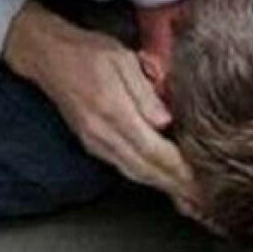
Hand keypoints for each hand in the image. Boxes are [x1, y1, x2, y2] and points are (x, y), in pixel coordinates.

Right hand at [3, 0, 202, 218]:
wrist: (47, 56)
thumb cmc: (86, 51)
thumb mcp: (121, 58)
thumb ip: (144, 91)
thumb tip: (164, 121)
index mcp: (112, 110)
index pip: (153, 150)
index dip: (179, 169)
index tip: (203, 181)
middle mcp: (101, 132)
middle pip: (145, 169)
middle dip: (177, 187)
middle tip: (205, 200)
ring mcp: (94, 141)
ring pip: (134, 172)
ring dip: (163, 187)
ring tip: (189, 198)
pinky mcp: (91, 143)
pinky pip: (123, 167)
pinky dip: (146, 178)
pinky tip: (161, 181)